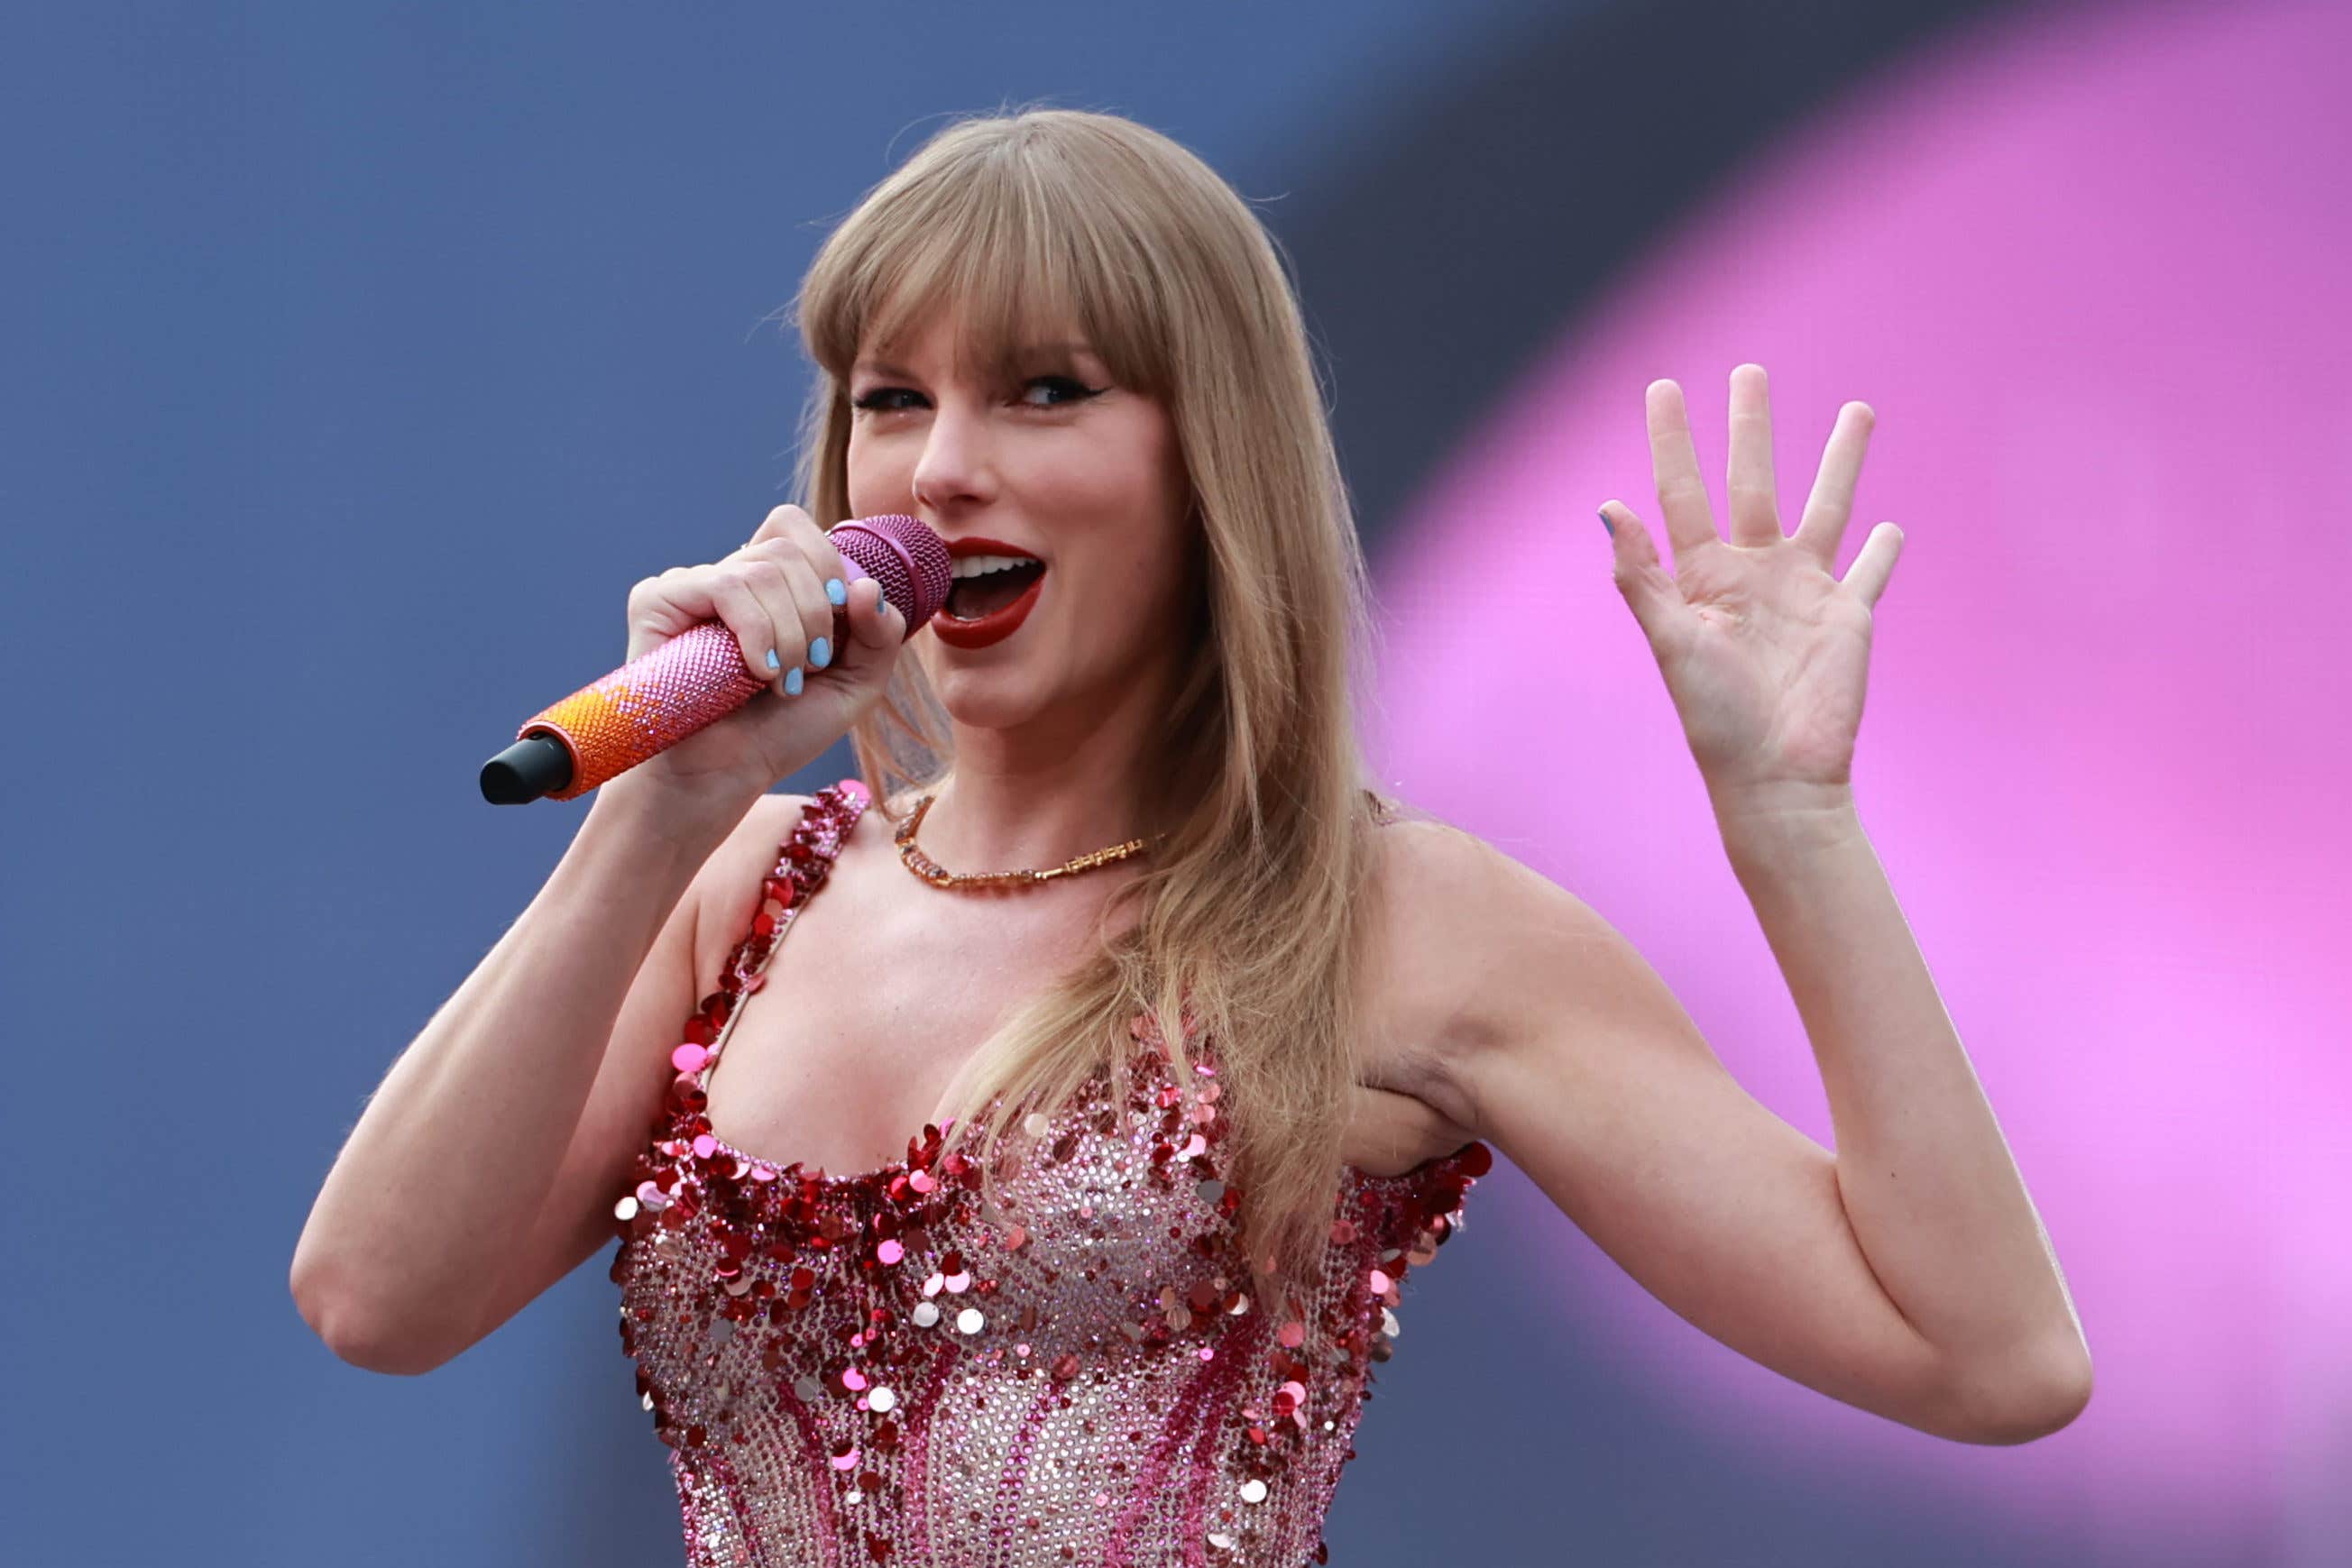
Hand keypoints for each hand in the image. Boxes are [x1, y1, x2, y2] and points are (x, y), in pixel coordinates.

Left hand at [1599, 365, 1902, 820]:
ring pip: (1827, 506)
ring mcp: (1803, 591)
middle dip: (1752, 427)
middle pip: (1753, 481)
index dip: (1673, 440)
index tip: (1663, 387)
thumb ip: (1641, 577)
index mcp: (1702, 575)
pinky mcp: (1848, 616)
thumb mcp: (1670, 642)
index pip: (1683, 491)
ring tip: (1858, 409)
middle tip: (1751, 370)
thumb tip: (1608, 508)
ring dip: (1841, 461)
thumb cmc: (1714, 717)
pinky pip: (1870, 572)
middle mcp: (1752, 573)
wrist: (1776, 774)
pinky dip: (1884, 551)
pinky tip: (1893, 527)